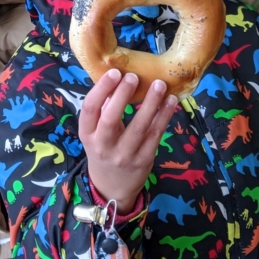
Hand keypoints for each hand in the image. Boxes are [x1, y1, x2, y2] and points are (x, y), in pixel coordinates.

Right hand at [79, 69, 176, 213]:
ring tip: (159, 84)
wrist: (112, 186)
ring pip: (139, 127)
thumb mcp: (94, 133)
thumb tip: (116, 79)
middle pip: (111, 118)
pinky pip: (155, 136)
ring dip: (151, 104)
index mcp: (87, 134)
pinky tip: (171, 102)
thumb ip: (102, 110)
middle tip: (134, 76)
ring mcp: (124, 155)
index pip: (90, 108)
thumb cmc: (103, 149)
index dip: (101, 89)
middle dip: (123, 95)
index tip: (115, 73)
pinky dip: (163, 117)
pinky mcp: (143, 160)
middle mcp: (103, 145)